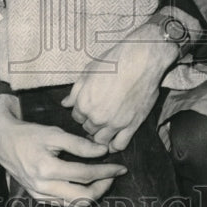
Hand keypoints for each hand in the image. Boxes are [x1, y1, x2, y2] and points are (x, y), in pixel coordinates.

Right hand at [0, 93, 126, 206]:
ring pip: (74, 204)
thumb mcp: (54, 133)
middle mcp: (43, 187)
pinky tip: (85, 184)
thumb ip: (79, 144)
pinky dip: (78, 197)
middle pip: (83, 197)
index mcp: (47, 169)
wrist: (3, 142)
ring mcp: (39, 195)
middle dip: (103, 187)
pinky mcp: (38, 198)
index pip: (85, 175)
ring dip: (92, 194)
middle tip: (113, 175)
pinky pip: (63, 204)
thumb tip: (103, 151)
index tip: (120, 166)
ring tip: (102, 180)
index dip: (106, 171)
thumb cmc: (29, 135)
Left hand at [61, 22, 180, 151]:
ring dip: (101, 136)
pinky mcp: (132, 125)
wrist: (141, 60)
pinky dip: (115, 146)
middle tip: (98, 115)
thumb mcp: (89, 71)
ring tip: (105, 129)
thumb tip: (65, 103)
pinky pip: (120, 144)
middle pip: (88, 129)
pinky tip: (114, 140)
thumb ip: (76, 91)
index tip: (89, 108)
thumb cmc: (114, 61)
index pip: (76, 117)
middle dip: (90, 123)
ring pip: (101, 141)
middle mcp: (97, 116)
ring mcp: (115, 123)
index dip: (82, 112)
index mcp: (84, 102)